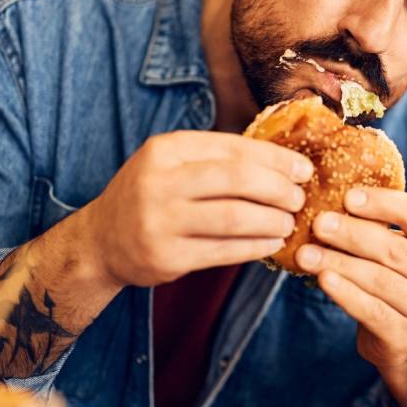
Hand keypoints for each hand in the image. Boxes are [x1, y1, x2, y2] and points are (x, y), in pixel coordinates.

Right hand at [76, 130, 313, 288]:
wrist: (102, 240)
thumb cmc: (152, 194)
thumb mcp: (173, 163)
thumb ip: (218, 159)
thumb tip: (284, 161)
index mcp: (166, 150)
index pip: (234, 148)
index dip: (276, 159)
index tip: (304, 168)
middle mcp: (159, 182)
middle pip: (238, 180)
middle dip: (278, 189)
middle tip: (298, 197)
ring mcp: (160, 221)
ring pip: (235, 218)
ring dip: (272, 220)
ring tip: (289, 222)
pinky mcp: (165, 257)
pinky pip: (224, 251)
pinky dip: (256, 247)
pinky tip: (272, 243)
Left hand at [294, 186, 406, 406]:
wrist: (405, 341)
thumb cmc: (398, 282)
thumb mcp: (401, 251)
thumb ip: (383, 226)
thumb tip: (338, 195)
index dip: (384, 204)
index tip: (349, 197)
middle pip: (395, 250)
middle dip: (353, 234)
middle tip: (319, 223)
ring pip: (380, 280)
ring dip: (340, 263)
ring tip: (307, 253)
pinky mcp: (405, 337)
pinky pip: (372, 312)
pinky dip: (346, 294)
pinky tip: (324, 279)